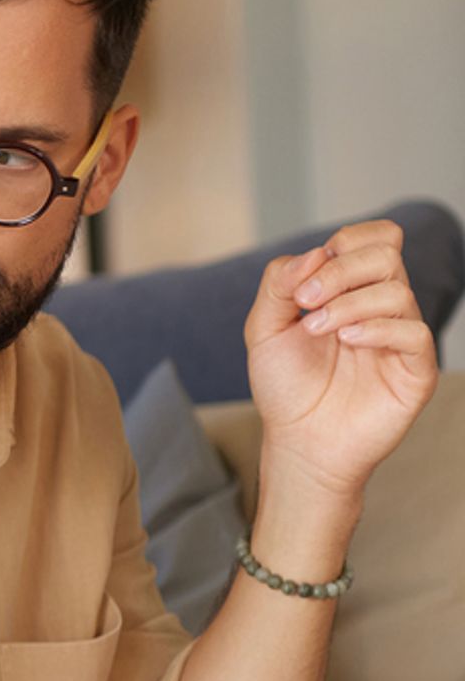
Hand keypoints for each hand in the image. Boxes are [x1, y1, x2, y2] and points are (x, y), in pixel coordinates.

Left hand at [245, 220, 438, 503]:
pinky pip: (414, 332)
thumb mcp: (264, 328)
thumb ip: (279, 283)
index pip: (375, 238)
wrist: (298, 441)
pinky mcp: (416, 369)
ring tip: (316, 330)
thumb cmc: (285, 386)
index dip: (345, 243)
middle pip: (386, 255)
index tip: (306, 279)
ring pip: (398, 291)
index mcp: (353, 290)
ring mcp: (401, 337)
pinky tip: (346, 341)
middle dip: (339, 271)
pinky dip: (375, 329)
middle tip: (304, 304)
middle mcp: (382, 307)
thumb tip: (315, 252)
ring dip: (349, 304)